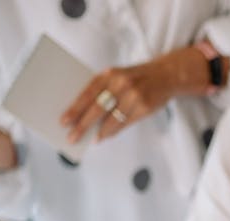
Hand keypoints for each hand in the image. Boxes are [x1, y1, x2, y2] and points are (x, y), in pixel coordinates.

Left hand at [61, 46, 221, 142]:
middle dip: (82, 125)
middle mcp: (121, 83)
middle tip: (72, 137)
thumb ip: (102, 90)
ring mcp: (134, 96)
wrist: (166, 74)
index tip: (63, 121)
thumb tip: (82, 114)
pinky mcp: (145, 107)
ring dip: (99, 132)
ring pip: (111, 119)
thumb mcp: (117, 76)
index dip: (74, 108)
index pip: (87, 93)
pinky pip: (124, 123)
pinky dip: (112, 131)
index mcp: (110, 74)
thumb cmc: (136, 77)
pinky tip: (104, 136)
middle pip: (97, 108)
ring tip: (89, 139)